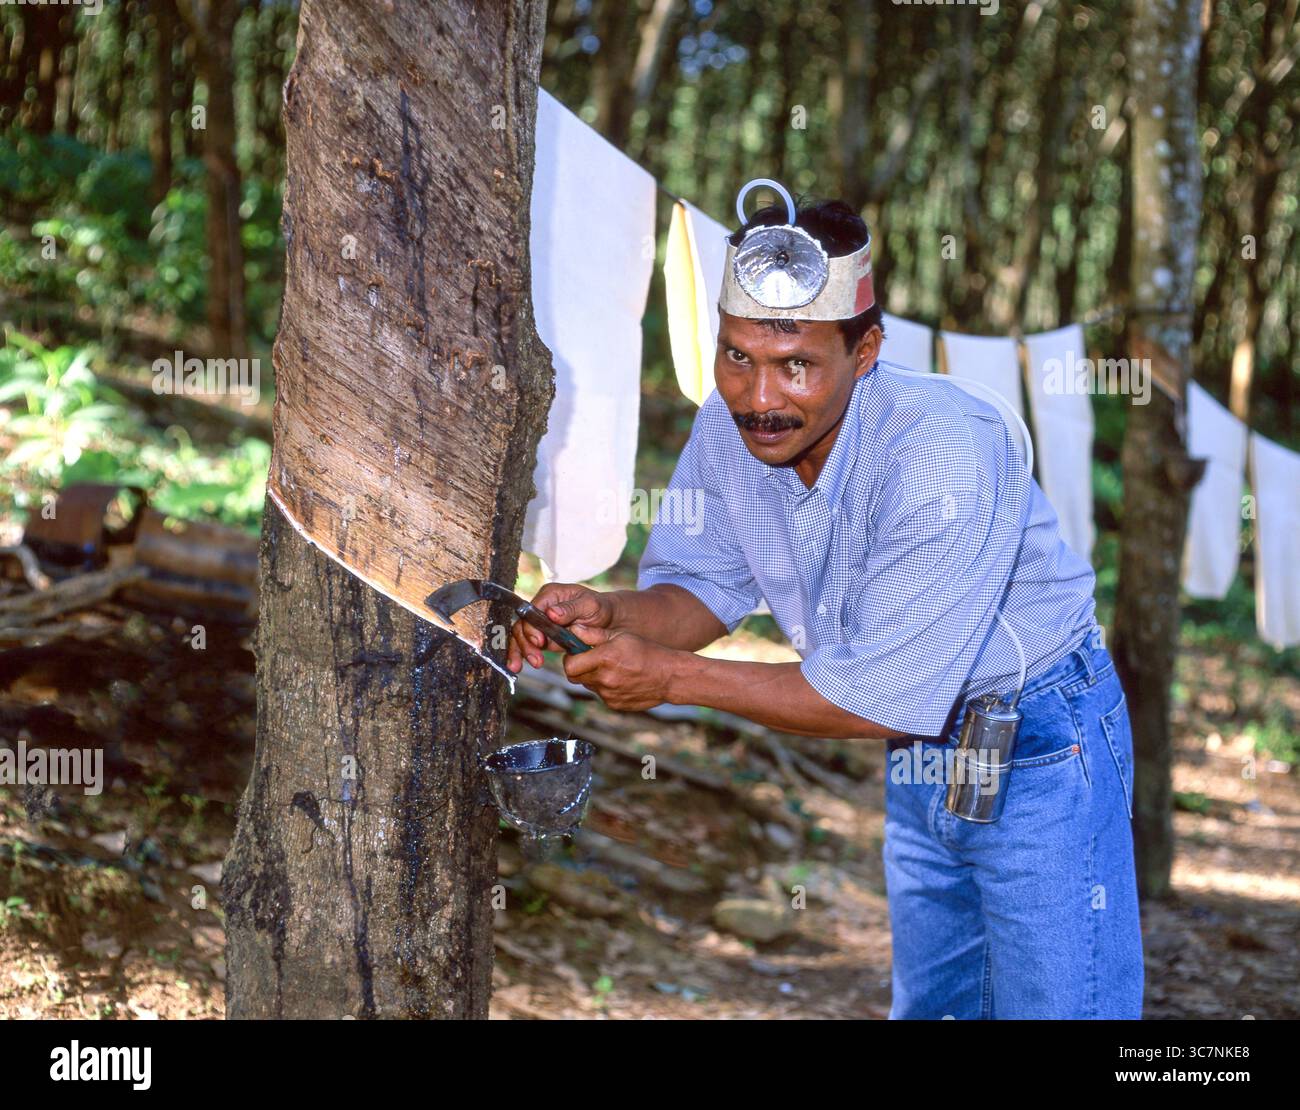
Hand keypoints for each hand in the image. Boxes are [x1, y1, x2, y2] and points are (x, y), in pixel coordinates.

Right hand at [505, 582, 616, 671]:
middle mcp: (542, 607)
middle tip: (536, 659)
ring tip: (523, 666)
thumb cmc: (600, 607)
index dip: (532, 626)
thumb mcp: (590, 605)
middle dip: (525, 643)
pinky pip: (528, 645)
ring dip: (521, 651)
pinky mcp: (543, 636)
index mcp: (551, 595)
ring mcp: (541, 623)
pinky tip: (518, 666)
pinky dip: (523, 655)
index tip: (539, 641)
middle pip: (523, 624)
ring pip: (521, 636)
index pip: (532, 610)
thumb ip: (570, 609)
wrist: (608, 620)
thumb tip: (551, 613)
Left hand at [561, 630, 680, 711]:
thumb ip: (594, 634)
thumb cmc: (648, 652)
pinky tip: (620, 678)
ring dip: (593, 677)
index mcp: (605, 658)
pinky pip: (601, 694)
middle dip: (578, 668)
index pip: (569, 665)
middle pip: (574, 677)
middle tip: (590, 659)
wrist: (670, 676)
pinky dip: (605, 687)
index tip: (576, 653)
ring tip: (612, 667)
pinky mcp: (615, 704)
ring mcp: (609, 695)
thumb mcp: (621, 635)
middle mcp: (605, 679)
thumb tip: (574, 630)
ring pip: (589, 685)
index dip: (570, 658)